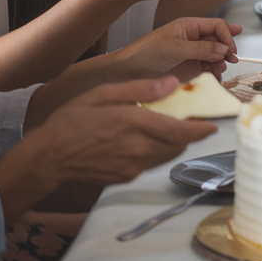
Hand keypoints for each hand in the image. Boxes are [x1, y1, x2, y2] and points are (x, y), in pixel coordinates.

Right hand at [28, 77, 216, 187]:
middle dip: (188, 133)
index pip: (180, 131)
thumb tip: (172, 83)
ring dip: (173, 142)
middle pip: (178, 144)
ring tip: (165, 127)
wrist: (47, 159)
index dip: (201, 129)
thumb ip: (141, 89)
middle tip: (188, 119)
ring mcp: (133, 166)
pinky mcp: (126, 176)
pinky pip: (150, 163)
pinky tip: (141, 140)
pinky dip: (155, 151)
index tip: (213, 125)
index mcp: (134, 124)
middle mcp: (138, 148)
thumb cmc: (71, 123)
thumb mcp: (104, 94)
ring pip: (167, 155)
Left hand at [115, 18, 243, 81]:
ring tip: (218, 70)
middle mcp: (193, 37)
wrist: (128, 71)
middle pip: (219, 40)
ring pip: (215, 55)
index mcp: (189, 26)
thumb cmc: (146, 53)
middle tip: (230, 61)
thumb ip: (201, 48)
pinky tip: (214, 77)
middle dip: (226, 50)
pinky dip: (213, 72)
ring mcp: (192, 52)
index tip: (231, 51)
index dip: (227, 36)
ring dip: (220, 62)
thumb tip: (224, 49)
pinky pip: (208, 67)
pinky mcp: (190, 66)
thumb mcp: (175, 49)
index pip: (216, 26)